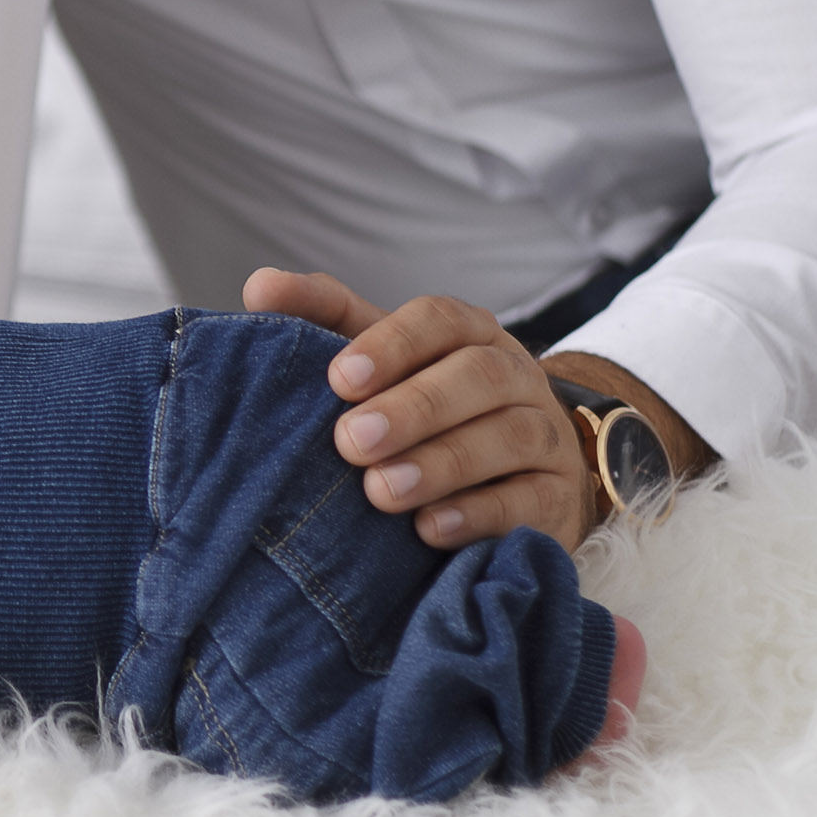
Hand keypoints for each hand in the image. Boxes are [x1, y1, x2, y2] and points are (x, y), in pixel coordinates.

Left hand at [243, 268, 593, 551]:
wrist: (517, 474)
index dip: (391, 344)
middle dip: (414, 408)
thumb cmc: (423, 405)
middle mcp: (516, 375)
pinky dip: (479, 514)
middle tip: (351, 442)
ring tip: (381, 491)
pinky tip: (430, 529)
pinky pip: (530, 502)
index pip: (440, 319)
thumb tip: (259, 288)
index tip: (339, 379)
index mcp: (468, 333)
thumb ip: (322, 319)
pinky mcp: (557, 499)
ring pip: (510, 436)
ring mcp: (546, 436)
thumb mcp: (377, 358)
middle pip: (479, 375)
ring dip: (443, 462)